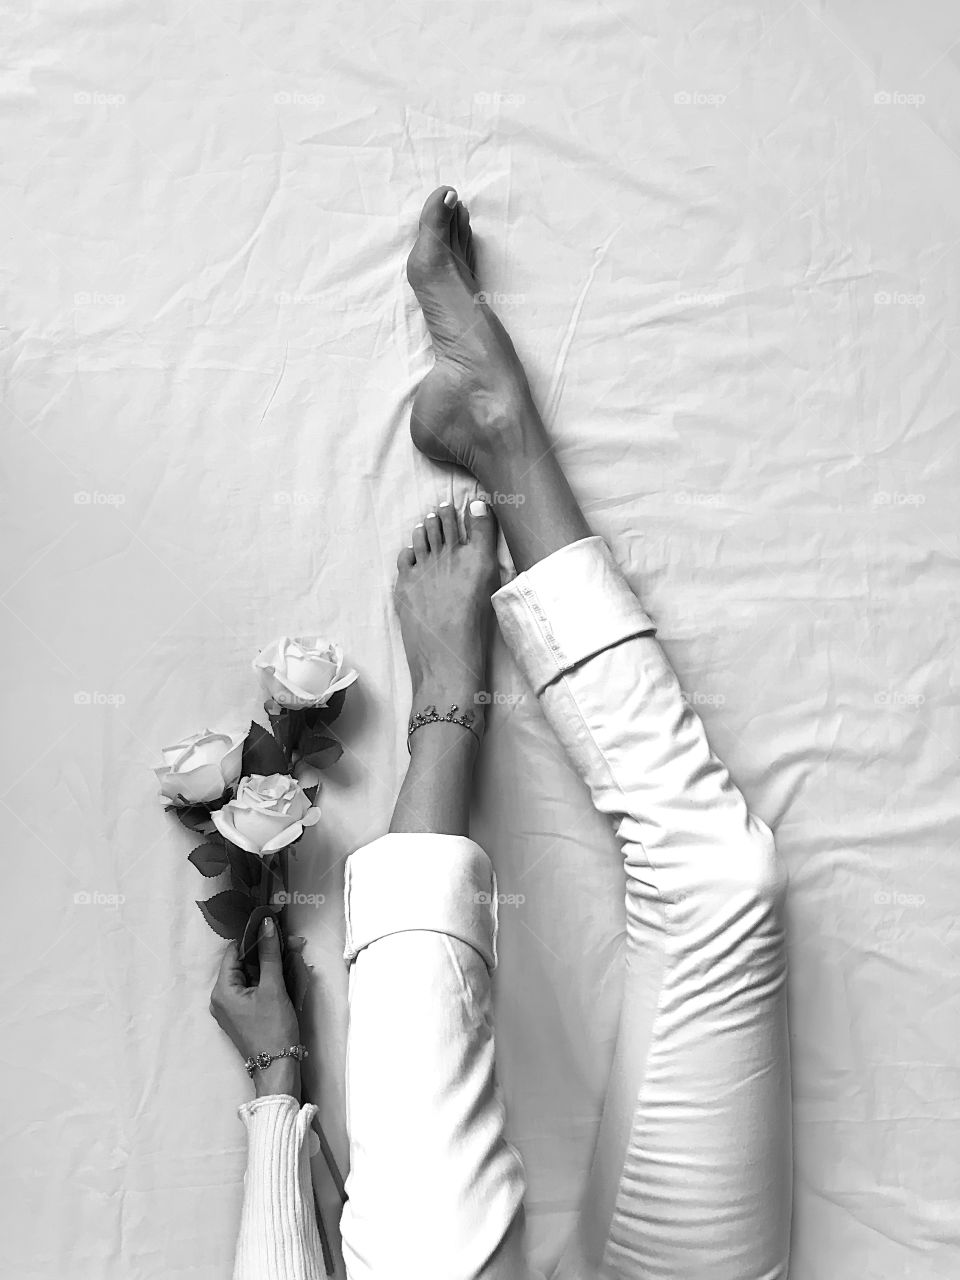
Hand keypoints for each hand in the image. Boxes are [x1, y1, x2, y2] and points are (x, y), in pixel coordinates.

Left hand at [210, 916, 301, 1099]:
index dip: (254, 939)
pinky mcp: (242, 1015)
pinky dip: (269, 981)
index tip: (274, 930)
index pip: (234, 951)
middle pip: (243, 963)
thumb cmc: (273, 1028)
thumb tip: (266, 924)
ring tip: (294, 959)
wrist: (278, 1067)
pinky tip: (288, 976)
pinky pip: (253, 990)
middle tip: (292, 945)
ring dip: (271, 966)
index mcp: (222, 990)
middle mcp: (221, 998)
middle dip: (268, 953)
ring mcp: (231, 1008)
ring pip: (251, 976)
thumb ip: (269, 954)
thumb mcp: (273, 988)